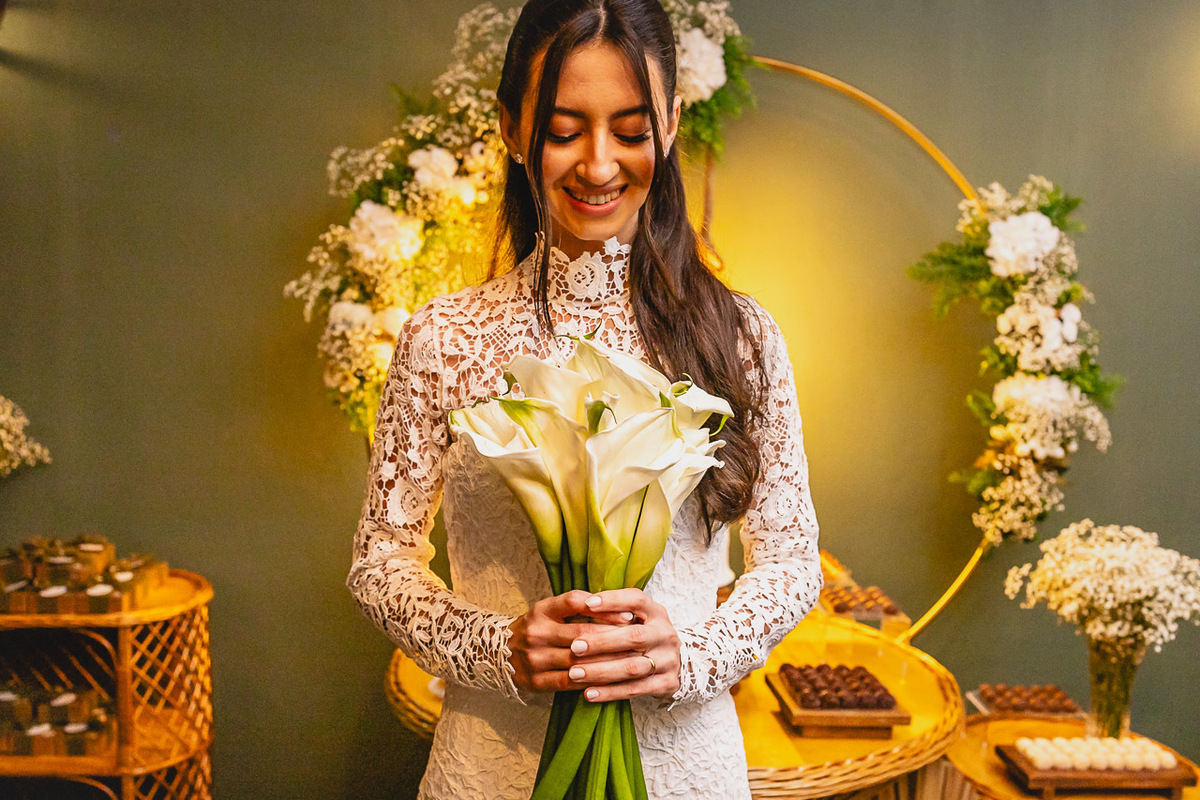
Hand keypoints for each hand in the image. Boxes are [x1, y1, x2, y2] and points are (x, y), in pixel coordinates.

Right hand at [508, 590, 634, 693]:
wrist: (500, 653)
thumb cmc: (538, 628)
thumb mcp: (550, 611)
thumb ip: (578, 607)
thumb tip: (619, 607)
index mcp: (542, 610)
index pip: (574, 602)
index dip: (603, 608)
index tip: (629, 614)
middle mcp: (536, 632)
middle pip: (582, 634)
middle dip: (614, 638)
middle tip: (640, 641)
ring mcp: (534, 658)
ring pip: (579, 661)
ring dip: (608, 663)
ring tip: (632, 662)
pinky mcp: (536, 681)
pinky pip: (570, 683)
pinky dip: (592, 682)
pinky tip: (611, 681)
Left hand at [561, 588, 681, 702]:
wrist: (682, 663)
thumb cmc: (646, 636)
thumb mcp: (639, 619)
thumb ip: (615, 614)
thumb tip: (580, 608)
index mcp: (656, 613)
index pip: (637, 600)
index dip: (613, 600)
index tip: (587, 604)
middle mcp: (665, 634)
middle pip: (634, 636)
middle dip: (601, 642)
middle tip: (575, 647)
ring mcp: (668, 660)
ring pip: (632, 667)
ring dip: (601, 671)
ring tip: (575, 673)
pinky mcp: (667, 683)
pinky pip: (635, 689)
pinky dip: (610, 692)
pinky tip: (589, 693)